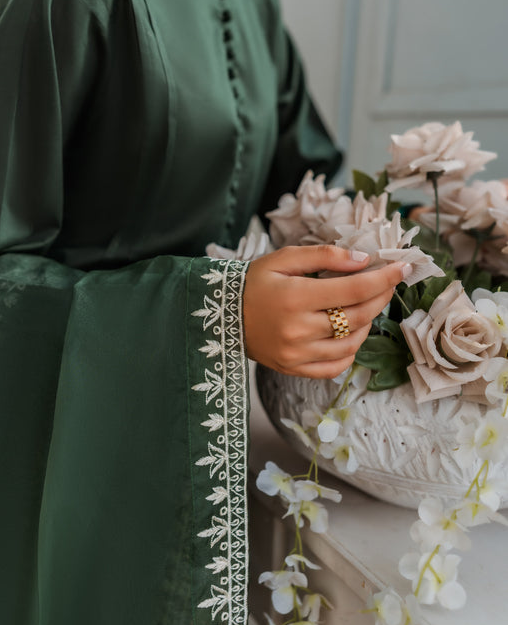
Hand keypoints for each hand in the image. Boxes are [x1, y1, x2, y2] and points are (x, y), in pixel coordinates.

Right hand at [243, 245, 409, 378]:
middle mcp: (298, 329)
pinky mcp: (294, 368)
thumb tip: (363, 261)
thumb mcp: (284, 258)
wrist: (222, 314)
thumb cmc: (254, 281)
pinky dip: (351, 350)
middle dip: (380, 297)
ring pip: (351, 343)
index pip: (353, 289)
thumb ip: (324, 256)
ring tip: (365, 305)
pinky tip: (350, 332)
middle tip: (388, 283)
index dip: (383, 279)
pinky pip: (336, 366)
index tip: (402, 268)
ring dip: (368, 322)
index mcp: (295, 296)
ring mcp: (296, 353)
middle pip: (357, 316)